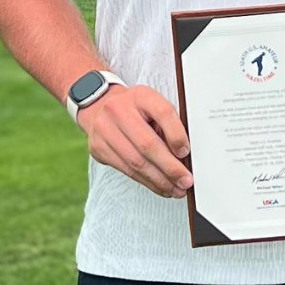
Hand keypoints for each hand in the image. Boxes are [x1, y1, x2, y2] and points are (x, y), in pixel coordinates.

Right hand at [77, 85, 192, 198]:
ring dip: (159, 180)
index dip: (176, 135)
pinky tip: (159, 186)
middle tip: (185, 180)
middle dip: (170, 167)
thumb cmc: (133, 109)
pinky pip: (126, 170)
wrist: (100, 107)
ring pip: (136, 162)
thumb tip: (183, 155)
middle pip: (148, 144)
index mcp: (140, 95)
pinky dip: (146, 181)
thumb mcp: (153, 105)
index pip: (162, 112)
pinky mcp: (99, 148)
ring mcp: (105, 129)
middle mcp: (119, 109)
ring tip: (175, 188)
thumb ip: (168, 125)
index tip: (186, 152)